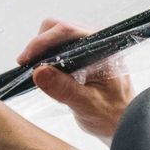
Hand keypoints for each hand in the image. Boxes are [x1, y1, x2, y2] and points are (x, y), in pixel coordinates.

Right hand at [17, 18, 132, 141]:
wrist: (123, 122)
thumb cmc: (113, 115)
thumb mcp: (87, 105)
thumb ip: (65, 89)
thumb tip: (39, 72)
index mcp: (104, 47)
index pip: (67, 31)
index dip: (42, 42)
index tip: (25, 59)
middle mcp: (98, 42)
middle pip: (59, 28)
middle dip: (40, 45)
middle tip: (27, 66)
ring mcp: (90, 47)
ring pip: (57, 36)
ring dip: (43, 51)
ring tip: (38, 72)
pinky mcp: (84, 55)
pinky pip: (60, 47)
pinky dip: (49, 57)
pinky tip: (46, 74)